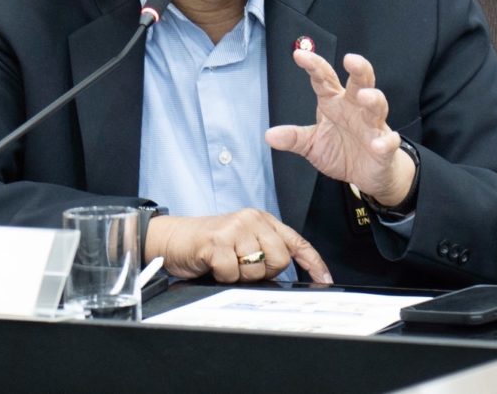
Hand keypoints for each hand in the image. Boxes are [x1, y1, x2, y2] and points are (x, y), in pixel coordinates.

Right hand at [144, 209, 331, 283]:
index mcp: (260, 219)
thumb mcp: (240, 241)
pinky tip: (214, 265)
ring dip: (241, 276)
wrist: (172, 239)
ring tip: (226, 264)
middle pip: (280, 259)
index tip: (324, 277)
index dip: (312, 261)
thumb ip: (264, 249)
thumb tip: (287, 271)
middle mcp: (251, 219)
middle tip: (243, 267)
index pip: (295, 240)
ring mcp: (235, 228)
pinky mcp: (218, 241)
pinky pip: (233, 274)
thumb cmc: (206, 244)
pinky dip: (223, 277)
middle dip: (264, 272)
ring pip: (258, 269)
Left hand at [265, 51, 415, 206]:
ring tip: (365, 96)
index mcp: (335, 103)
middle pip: (360, 82)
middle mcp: (355, 108)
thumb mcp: (312, 144)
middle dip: (358, 69)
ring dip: (373, 99)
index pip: (324, 80)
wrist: (367, 174)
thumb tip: (269, 135)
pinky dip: (385, 141)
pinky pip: (388, 141)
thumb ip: (294, 137)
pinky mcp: (385, 146)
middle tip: (350, 59)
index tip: (299, 55)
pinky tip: (378, 143)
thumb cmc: (341, 151)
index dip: (314, 66)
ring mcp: (373, 126)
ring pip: (377, 106)